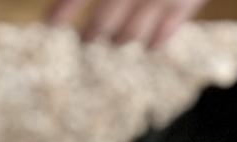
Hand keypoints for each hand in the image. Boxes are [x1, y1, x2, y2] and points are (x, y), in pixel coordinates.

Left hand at [46, 0, 208, 48]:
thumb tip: (56, 12)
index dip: (63, 10)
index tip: (51, 22)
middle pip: (102, 25)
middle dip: (91, 34)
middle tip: (87, 38)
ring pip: (127, 37)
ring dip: (119, 39)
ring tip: (116, 38)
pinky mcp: (185, 4)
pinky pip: (160, 38)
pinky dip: (151, 42)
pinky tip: (146, 41)